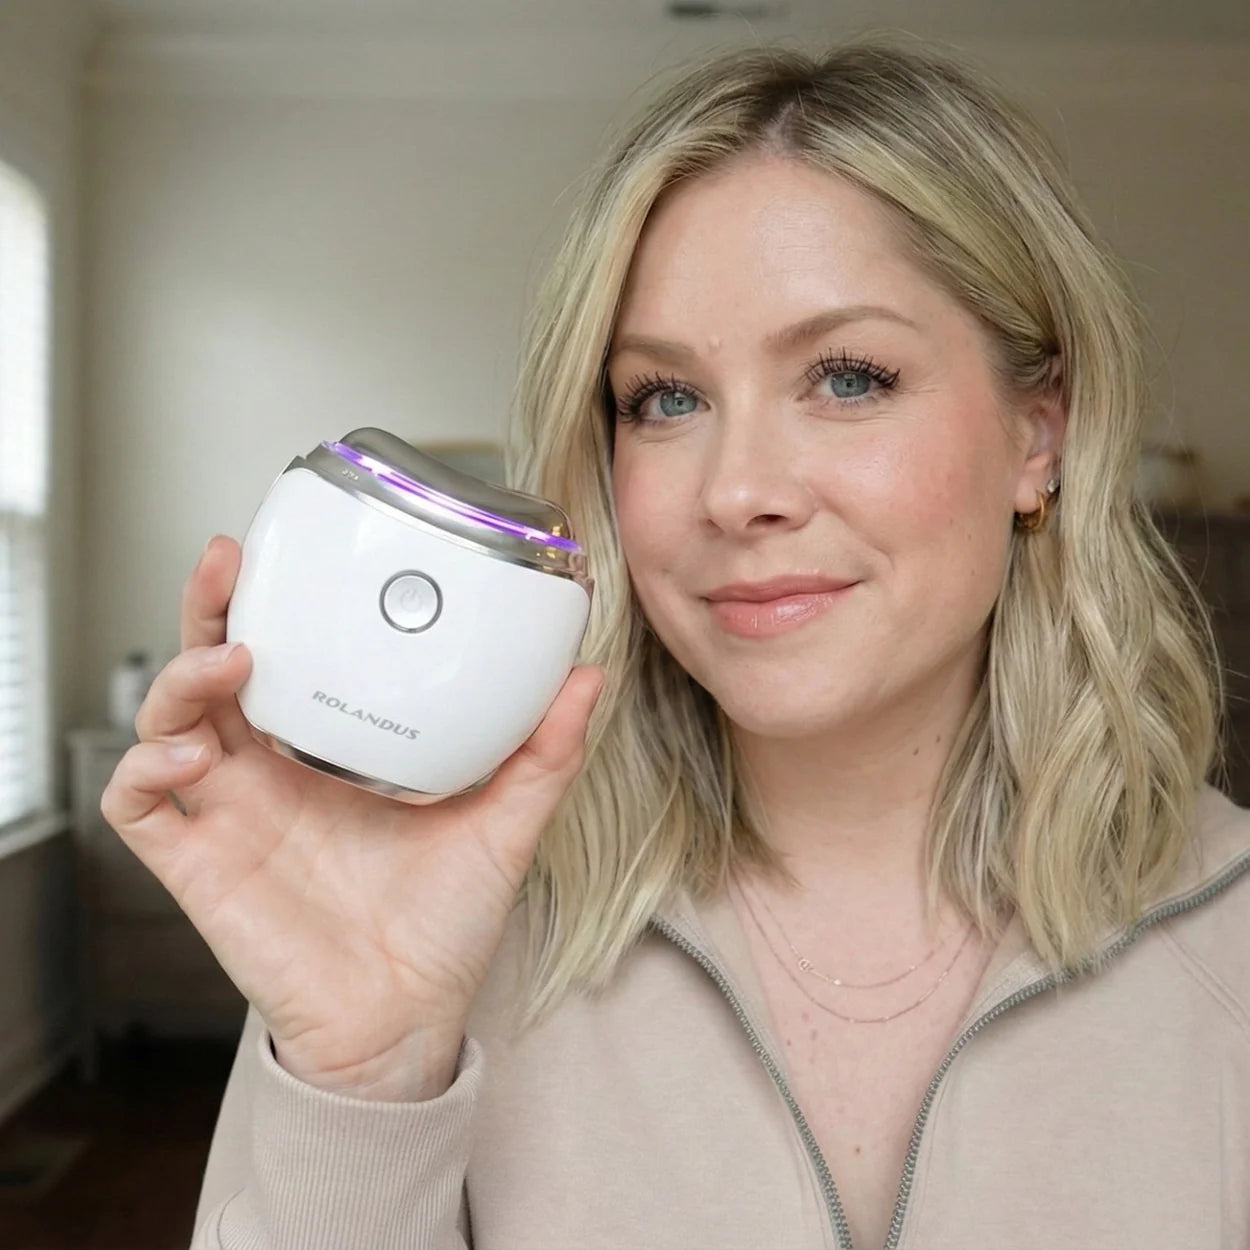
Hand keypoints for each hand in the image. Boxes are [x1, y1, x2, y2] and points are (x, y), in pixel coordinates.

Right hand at [101, 535, 602, 1100]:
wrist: (405, 1016)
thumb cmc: (442, 922)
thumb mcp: (504, 822)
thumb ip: (543, 752)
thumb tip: (587, 678)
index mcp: (331, 750)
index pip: (292, 656)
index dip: (282, 603)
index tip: (304, 552)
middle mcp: (272, 771)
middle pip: (215, 667)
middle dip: (212, 608)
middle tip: (230, 560)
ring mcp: (228, 812)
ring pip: (167, 717)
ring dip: (183, 675)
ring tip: (234, 658)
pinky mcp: (196, 862)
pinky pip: (139, 802)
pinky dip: (144, 765)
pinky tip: (188, 750)